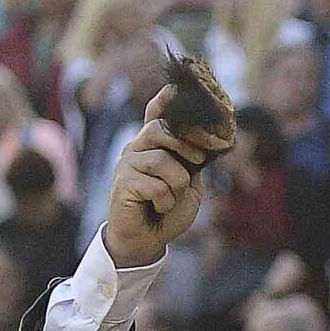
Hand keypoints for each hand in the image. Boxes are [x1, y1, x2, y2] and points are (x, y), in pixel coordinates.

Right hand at [102, 83, 235, 270]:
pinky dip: (165, 201)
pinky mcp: (122, 184)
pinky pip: (155, 186)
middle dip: (186, 145)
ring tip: (171, 200)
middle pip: (160, 129)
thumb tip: (207, 144)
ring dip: (177, 184)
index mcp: (152, 146)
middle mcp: (136, 148)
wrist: (146, 241)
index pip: (155, 114)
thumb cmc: (166, 212)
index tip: (176, 89)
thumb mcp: (188, 185)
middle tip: (198, 162)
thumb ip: (193, 163)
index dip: (164, 100)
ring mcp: (126, 164)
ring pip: (162, 161)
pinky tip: (158, 208)